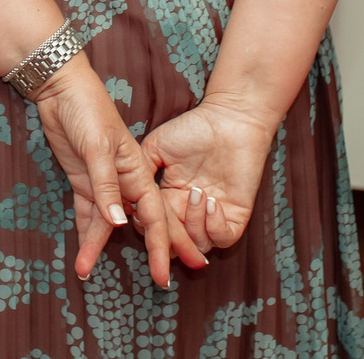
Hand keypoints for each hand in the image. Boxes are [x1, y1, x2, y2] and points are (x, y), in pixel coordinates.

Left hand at [31, 59, 203, 285]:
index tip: (165, 275)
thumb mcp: (97, 146)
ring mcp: (104, 183)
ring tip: (84, 273)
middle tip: (163, 284)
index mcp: (139, 172)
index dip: (163, 247)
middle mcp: (125, 181)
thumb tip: (118, 224)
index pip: (155, 217)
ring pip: (106, 224)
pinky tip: (81, 252)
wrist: (61, 89)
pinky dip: (84, 232)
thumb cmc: (88, 110)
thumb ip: (106, 185)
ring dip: (97, 247)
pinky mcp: (83, 181)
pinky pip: (86, 213)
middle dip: (154, 252)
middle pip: (143, 224)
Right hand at [143, 96, 277, 254]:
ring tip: (196, 192)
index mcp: (170, 198)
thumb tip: (127, 200)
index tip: (143, 215)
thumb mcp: (155, 148)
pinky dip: (214, 226)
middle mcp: (190, 211)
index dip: (149, 227)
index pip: (156, 227)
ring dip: (193, 224)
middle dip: (170, 239)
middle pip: (176, 244)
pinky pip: (224, 238)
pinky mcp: (236, 215)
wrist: (229, 117)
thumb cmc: (193, 128)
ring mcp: (214, 215)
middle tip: (169, 217)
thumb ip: (139, 174)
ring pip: (198, 245)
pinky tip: (211, 201)